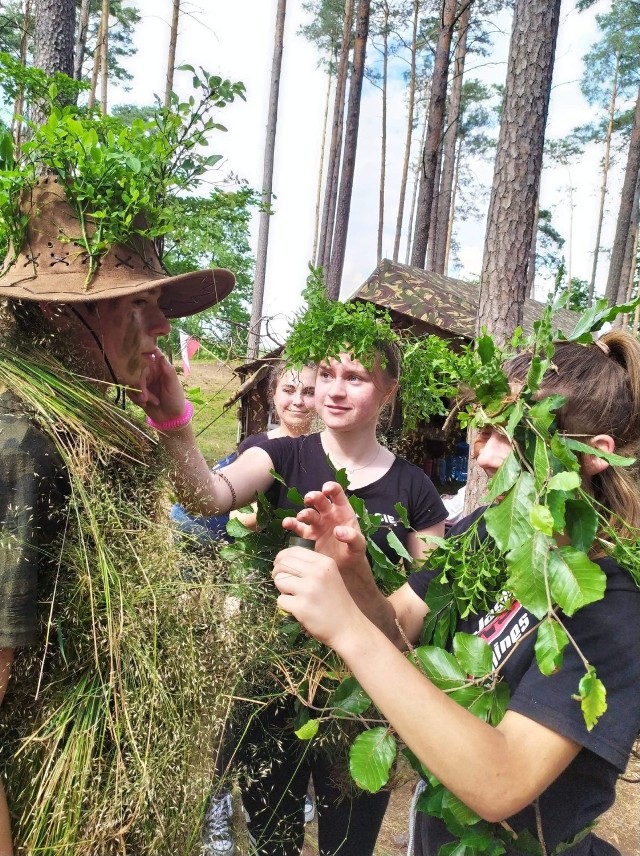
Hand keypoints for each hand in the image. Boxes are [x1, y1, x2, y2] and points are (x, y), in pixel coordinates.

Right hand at [128, 348, 185, 420]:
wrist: (171, 418)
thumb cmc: (176, 399)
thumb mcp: (174, 385)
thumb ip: (168, 371)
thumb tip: (160, 356)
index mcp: (159, 368)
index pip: (150, 354)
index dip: (143, 352)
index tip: (137, 355)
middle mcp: (150, 373)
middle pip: (136, 371)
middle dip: (140, 385)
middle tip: (145, 397)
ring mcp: (143, 383)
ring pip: (131, 382)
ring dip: (139, 393)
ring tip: (148, 401)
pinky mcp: (138, 392)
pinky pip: (129, 391)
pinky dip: (135, 398)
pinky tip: (144, 404)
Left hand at [272, 546, 363, 648]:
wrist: (348, 627)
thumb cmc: (336, 601)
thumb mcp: (329, 575)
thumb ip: (310, 566)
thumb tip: (282, 561)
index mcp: (324, 562)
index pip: (293, 551)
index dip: (281, 558)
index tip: (280, 566)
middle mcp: (317, 572)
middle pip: (282, 564)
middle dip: (278, 573)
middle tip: (284, 583)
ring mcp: (309, 590)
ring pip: (279, 580)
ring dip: (282, 589)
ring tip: (294, 596)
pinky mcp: (301, 607)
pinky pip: (280, 600)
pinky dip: (286, 605)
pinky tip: (298, 609)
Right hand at [281, 482, 373, 598]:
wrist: (345, 567)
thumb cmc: (354, 551)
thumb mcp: (359, 545)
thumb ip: (352, 537)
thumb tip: (339, 531)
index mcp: (342, 511)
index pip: (337, 494)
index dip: (331, 488)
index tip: (326, 489)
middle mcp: (328, 514)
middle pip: (319, 500)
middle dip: (313, 497)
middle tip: (309, 499)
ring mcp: (316, 524)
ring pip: (308, 513)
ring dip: (303, 512)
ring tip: (302, 517)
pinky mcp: (307, 536)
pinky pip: (297, 527)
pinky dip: (291, 523)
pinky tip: (287, 524)